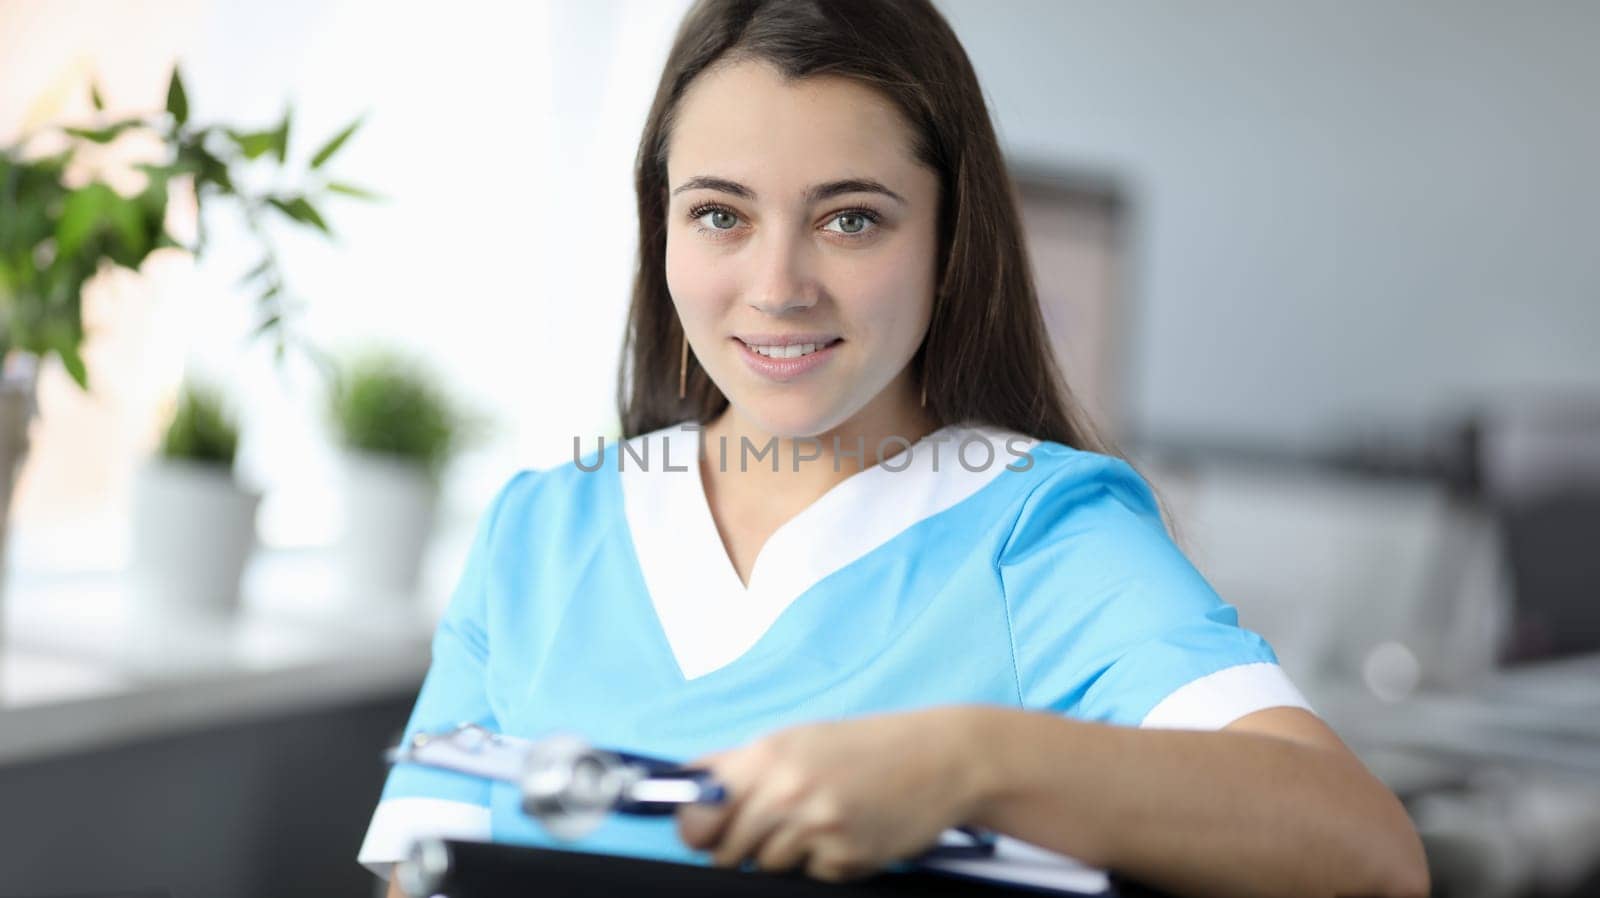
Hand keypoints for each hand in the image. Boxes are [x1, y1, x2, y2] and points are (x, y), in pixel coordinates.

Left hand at [674, 706, 987, 881]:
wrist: (942, 758)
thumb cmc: (866, 748)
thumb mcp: (798, 741)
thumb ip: (741, 766)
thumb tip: (685, 788)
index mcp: (767, 755)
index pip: (696, 811)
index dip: (696, 829)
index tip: (706, 832)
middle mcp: (787, 789)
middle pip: (727, 852)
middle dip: (745, 848)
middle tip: (782, 824)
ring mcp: (817, 826)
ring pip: (769, 867)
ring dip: (791, 854)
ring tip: (825, 820)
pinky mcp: (846, 857)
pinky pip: (814, 876)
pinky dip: (829, 863)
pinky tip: (852, 832)